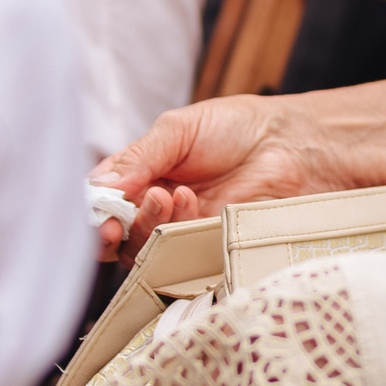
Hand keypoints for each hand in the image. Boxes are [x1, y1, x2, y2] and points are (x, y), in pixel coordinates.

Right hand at [88, 96, 351, 259]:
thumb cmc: (238, 128)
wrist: (293, 144)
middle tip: (117, 218)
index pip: (102, 200)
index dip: (93, 209)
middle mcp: (156, 206)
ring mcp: (182, 230)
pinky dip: (175, 231)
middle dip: (111, 229)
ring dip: (146, 225)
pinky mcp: (207, 249)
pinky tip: (187, 201)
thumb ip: (139, 157)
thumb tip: (102, 187)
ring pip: (143, 249)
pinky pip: (178, 257)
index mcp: (142, 174)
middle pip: (116, 233)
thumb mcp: (179, 130)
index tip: (96, 209)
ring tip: (165, 194)